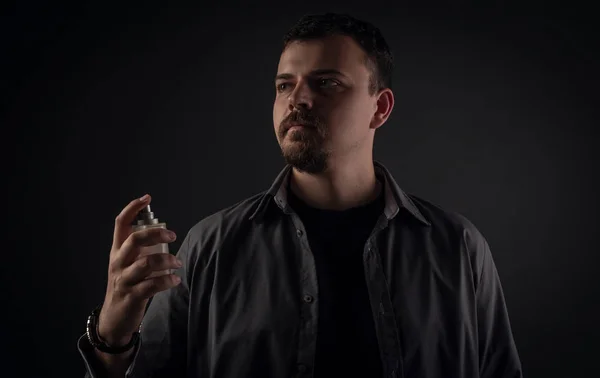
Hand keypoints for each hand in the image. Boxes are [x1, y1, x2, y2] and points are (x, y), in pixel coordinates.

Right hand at [97, 194, 181, 346]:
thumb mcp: (126, 265)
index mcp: (117, 251)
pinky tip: (176, 280)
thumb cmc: (126, 286)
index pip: (121, 224)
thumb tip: (162, 233)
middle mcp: (118, 262)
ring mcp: (124, 279)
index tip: (147, 198)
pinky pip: (152, 285)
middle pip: (134, 239)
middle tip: (172, 236)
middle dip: (156, 233)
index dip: (132, 208)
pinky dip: (167, 281)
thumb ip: (139, 250)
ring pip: (146, 263)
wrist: (113, 319)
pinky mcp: (133, 296)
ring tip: (178, 263)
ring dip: (167, 260)